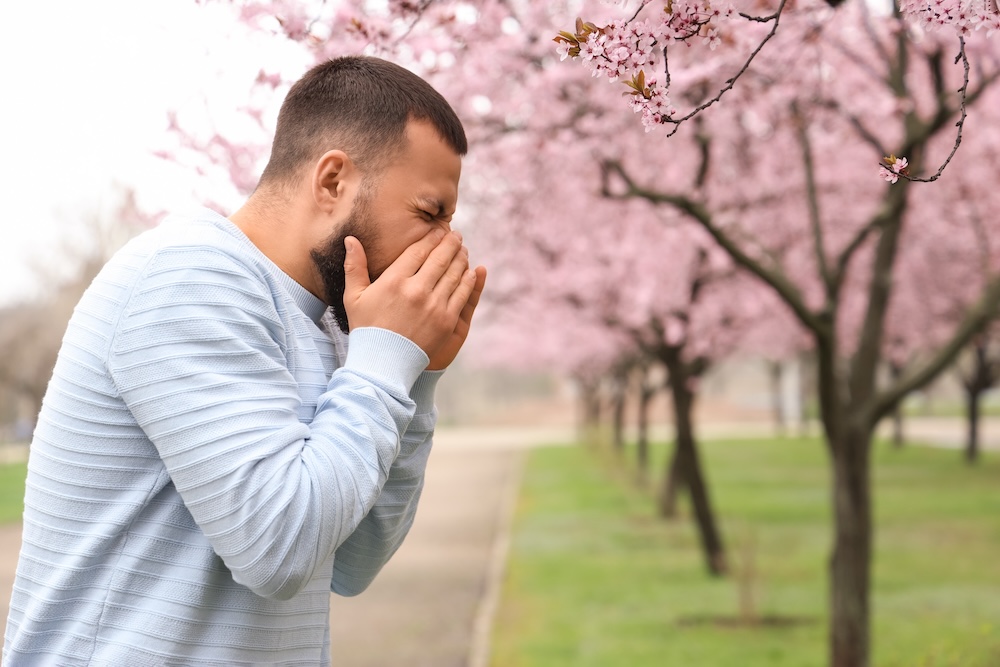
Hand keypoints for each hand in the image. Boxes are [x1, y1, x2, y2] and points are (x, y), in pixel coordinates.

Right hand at [343, 228, 480, 366]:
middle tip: (457, 236)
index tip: (439, 231)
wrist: (382, 364)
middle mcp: (416, 290)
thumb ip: (354, 266)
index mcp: (394, 281)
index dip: (431, 238)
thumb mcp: (353, 296)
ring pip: (454, 274)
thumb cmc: (366, 329)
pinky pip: (462, 294)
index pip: (418, 251)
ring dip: (461, 259)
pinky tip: (470, 272)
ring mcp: (434, 306)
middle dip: (451, 244)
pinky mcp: (447, 321)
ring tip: (463, 251)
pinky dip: (468, 280)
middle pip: (440, 258)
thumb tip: (351, 239)